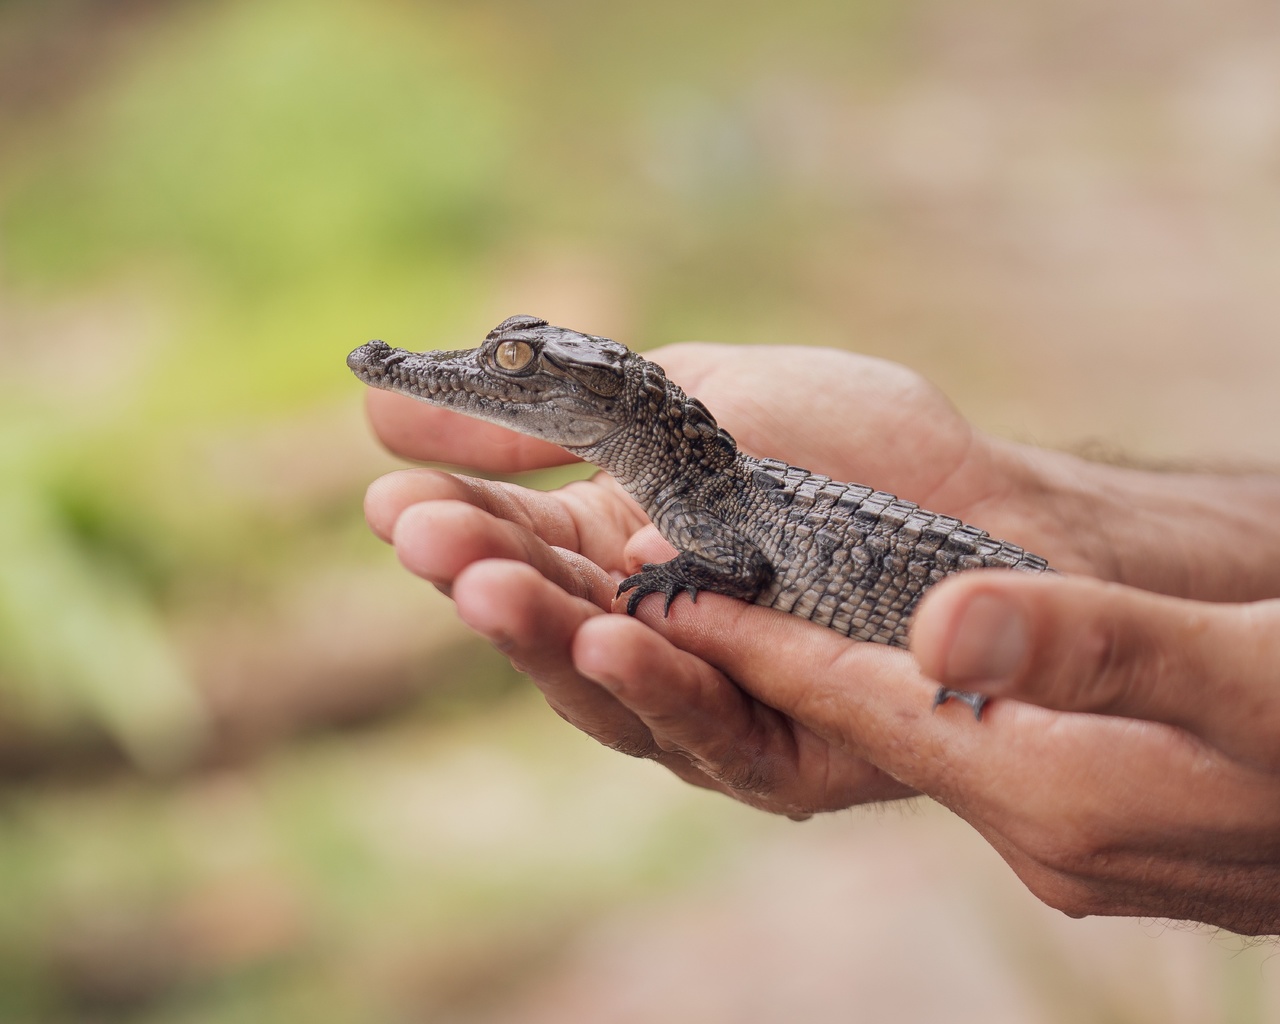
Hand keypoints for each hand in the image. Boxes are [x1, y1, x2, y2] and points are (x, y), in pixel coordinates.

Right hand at [363, 342, 1087, 812]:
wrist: (994, 504)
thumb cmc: (847, 446)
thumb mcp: (681, 403)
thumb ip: (550, 419)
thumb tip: (383, 409)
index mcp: (616, 551)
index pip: (515, 547)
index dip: (453, 525)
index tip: (390, 496)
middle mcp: (650, 636)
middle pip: (545, 624)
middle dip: (481, 578)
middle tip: (423, 535)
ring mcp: (711, 699)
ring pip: (604, 690)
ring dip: (543, 637)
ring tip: (486, 583)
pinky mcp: (781, 750)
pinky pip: (709, 731)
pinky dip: (661, 684)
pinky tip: (617, 632)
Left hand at [605, 570, 1279, 933]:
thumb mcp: (1246, 671)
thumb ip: (1095, 649)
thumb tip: (939, 630)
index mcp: (1053, 789)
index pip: (858, 698)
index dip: (751, 633)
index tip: (654, 572)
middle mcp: (1039, 831)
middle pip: (858, 725)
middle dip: (753, 653)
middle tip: (654, 579)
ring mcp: (1070, 839)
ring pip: (907, 736)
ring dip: (821, 671)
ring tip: (732, 606)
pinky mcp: (1100, 824)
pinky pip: (965, 749)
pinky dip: (906, 695)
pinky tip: (890, 660)